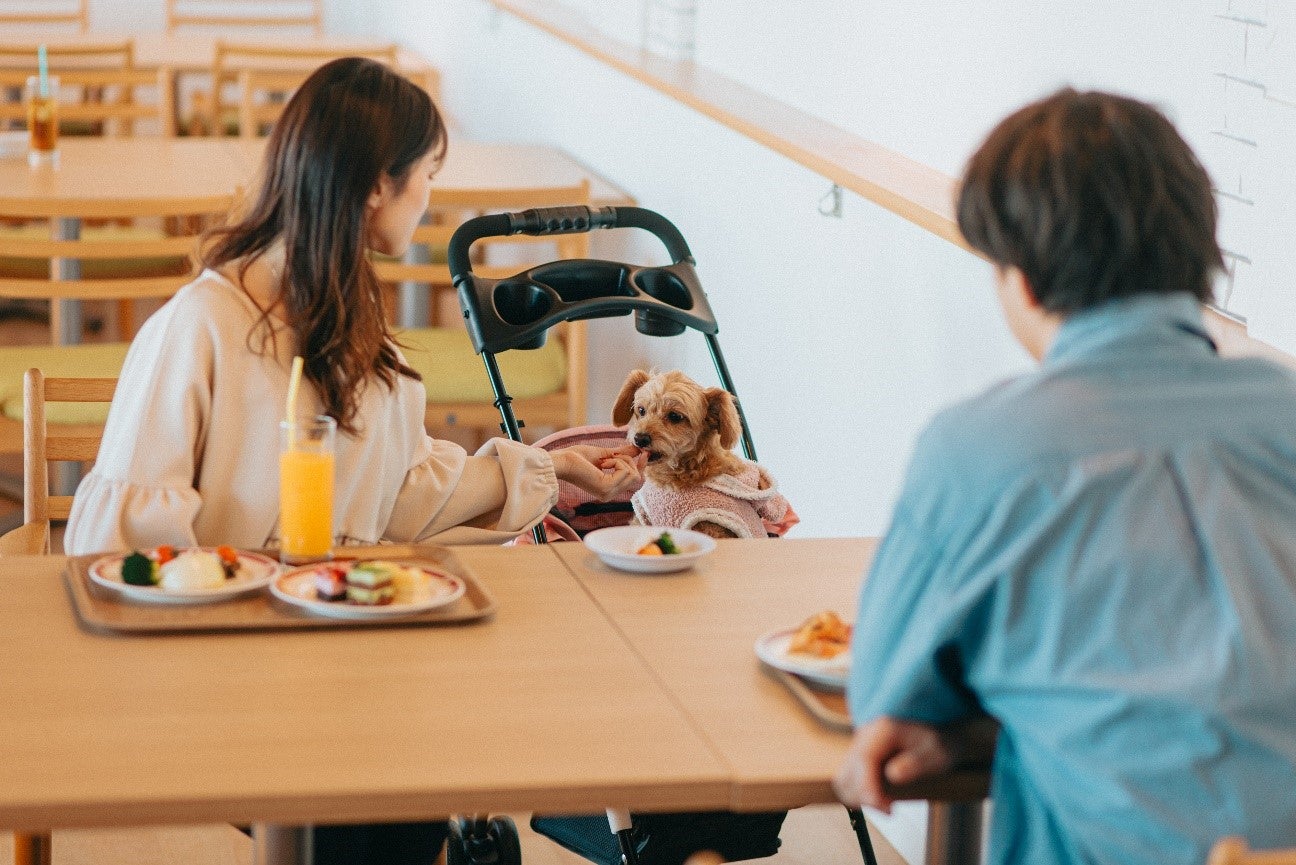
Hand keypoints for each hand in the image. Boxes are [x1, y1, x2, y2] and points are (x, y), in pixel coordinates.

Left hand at [550, 446, 643, 500]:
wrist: (562, 461)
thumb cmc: (576, 458)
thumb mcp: (604, 455)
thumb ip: (621, 454)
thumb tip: (637, 450)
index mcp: (609, 489)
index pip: (634, 481)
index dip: (641, 467)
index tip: (644, 453)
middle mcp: (610, 495)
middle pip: (636, 477)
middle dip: (628, 460)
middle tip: (611, 456)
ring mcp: (609, 494)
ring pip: (632, 474)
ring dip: (621, 460)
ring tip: (604, 460)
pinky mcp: (607, 488)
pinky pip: (625, 471)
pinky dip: (616, 461)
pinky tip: (602, 464)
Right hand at [833, 715, 997, 812]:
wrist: (935, 736)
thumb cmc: (938, 744)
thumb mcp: (937, 752)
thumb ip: (916, 763)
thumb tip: (892, 775)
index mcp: (882, 729)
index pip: (864, 760)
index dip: (870, 788)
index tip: (888, 808)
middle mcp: (865, 736)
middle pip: (847, 773)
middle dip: (865, 797)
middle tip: (891, 808)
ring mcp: (859, 747)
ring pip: (844, 780)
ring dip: (860, 798)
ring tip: (886, 804)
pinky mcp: (858, 759)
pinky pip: (848, 781)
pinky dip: (859, 795)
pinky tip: (881, 799)